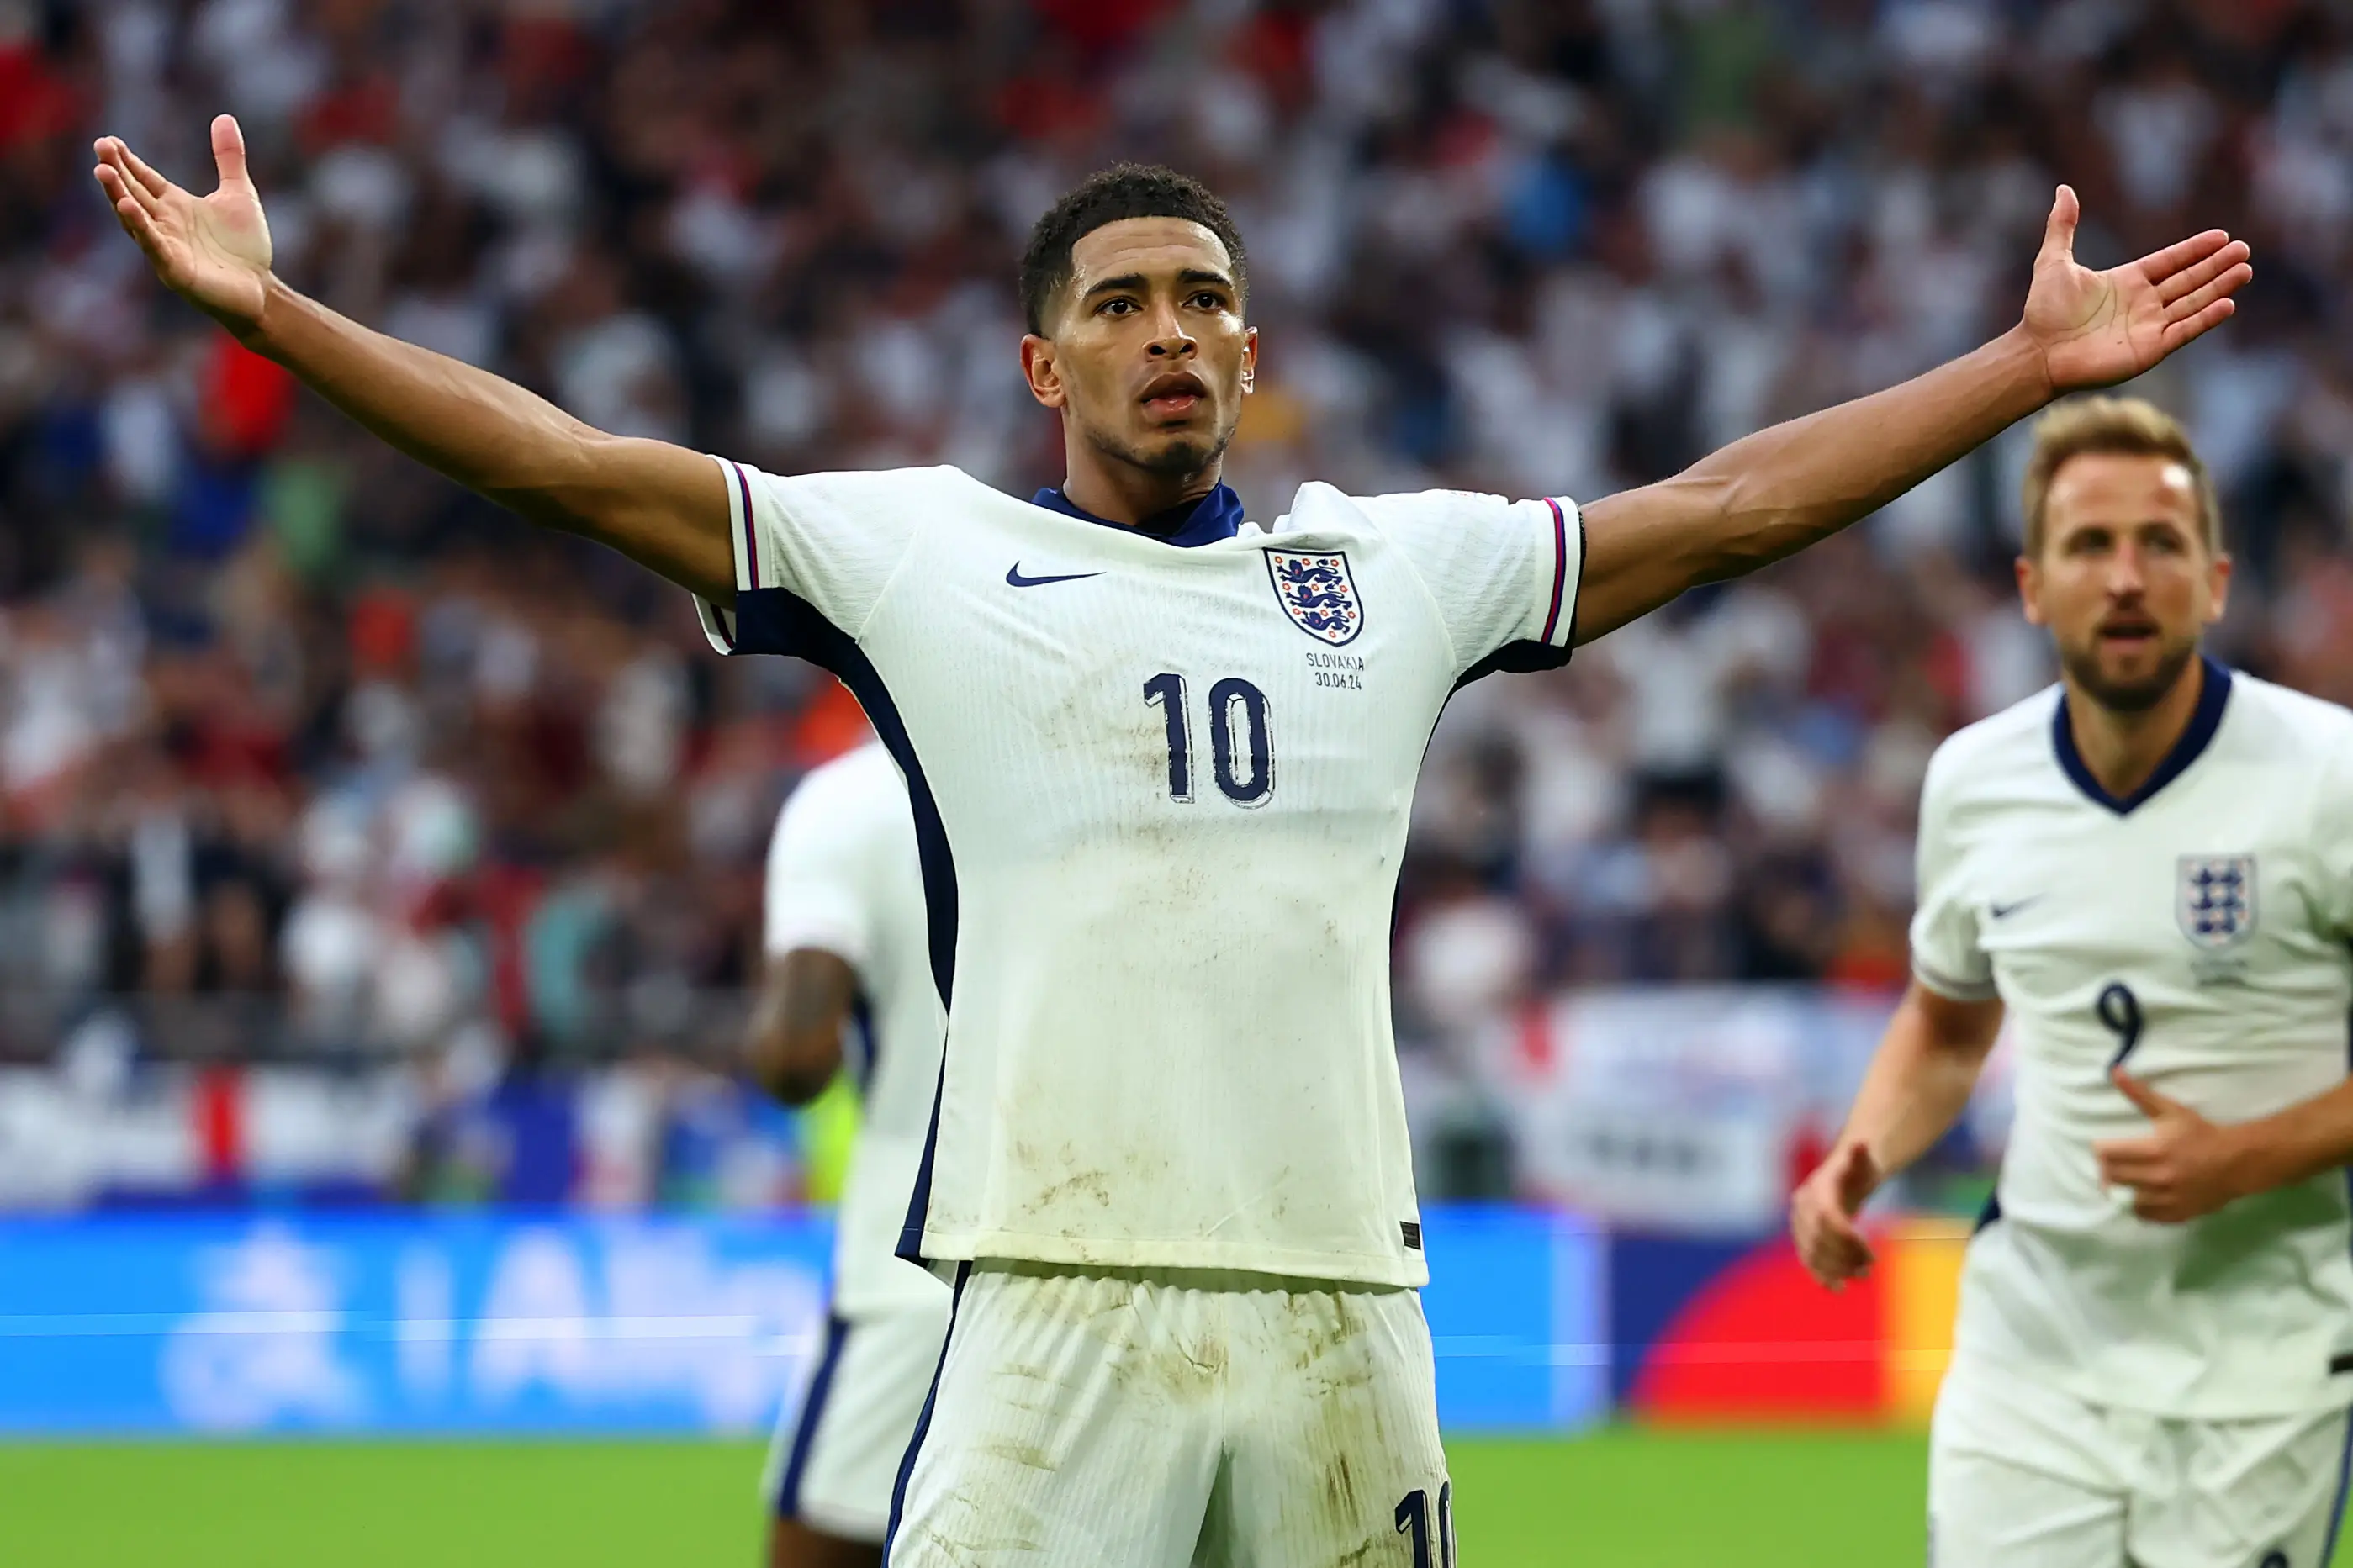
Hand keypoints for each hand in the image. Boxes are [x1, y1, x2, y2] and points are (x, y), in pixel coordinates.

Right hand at [94, 115, 271, 333]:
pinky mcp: (175, 270)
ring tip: (103, 171)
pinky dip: (141, 229)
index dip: (128, 161)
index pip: (144, 179)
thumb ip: (229, 158)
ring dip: (118, 196)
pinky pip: (154, 247)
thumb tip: (224, 117)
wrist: (261, 290)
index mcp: (176, 206)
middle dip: (116, 172)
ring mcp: (167, 247)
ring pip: (135, 219)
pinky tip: (129, 208)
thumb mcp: (239, 194)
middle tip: (101, 147)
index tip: (110, 141)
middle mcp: (165, 224)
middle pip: (133, 193)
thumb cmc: (246, 248)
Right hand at [1791, 1140, 1880, 1289]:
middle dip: (1845, 1256)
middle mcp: (1803, 1205)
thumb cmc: (1859, 1167)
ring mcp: (1800, 1222)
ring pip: (1812, 1252)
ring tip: (1863, 1276)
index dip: (1846, 1238)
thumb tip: (1861, 1142)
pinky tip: (1837, 1288)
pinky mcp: (1803, 1236)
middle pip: (1818, 1238)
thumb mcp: (1864, 1159)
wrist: (1845, 1174)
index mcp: (1818, 1187)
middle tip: (1870, 1267)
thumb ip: (1861, 1154)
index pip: (1827, 1216)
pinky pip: (1807, 1259)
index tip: (1870, 1254)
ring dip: (1836, 1268)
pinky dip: (1820, 1275)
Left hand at [2021, 186, 2251, 393]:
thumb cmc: (2044, 311)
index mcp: (2127, 281)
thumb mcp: (2054, 261)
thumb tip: (2063, 189)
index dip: (2195, 250)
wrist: (2038, 353)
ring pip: (2193, 302)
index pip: (2170, 262)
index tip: (2221, 236)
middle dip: (2216, 266)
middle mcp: (2143, 303)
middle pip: (2189, 280)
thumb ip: (2063, 226)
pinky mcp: (2151, 349)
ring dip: (2219, 287)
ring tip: (2244, 271)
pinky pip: (2185, 330)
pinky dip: (2206, 318)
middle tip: (2243, 251)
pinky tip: (2228, 304)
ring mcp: (2150, 326)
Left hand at [2093, 1068, 2250, 1222]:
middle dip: (2108, 1170)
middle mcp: (2160, 1177)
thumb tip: (2114, 1071)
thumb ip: (2139, 1093)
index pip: (2107, 1155)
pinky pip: (2146, 1216)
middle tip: (2115, 1164)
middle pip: (2113, 1178)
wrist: (2237, 1161)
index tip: (2106, 1148)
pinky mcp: (2178, 1214)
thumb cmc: (2200, 1133)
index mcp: (2155, 1150)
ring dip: (2124, 1190)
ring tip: (2130, 1180)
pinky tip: (2146, 1194)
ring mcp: (2170, 1198)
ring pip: (2127, 1200)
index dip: (2101, 1150)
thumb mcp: (2170, 1110)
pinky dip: (2141, 1207)